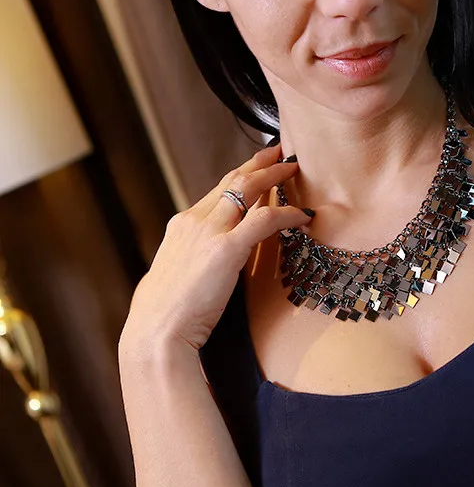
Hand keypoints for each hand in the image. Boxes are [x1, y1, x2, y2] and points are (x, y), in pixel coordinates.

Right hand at [119, 143, 311, 358]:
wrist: (156, 333)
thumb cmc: (166, 314)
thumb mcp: (177, 275)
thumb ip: (194, 259)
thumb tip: (207, 261)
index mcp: (181, 226)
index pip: (215, 192)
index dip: (239, 177)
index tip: (256, 167)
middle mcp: (193, 221)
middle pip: (231, 181)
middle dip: (258, 164)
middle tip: (279, 153)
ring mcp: (208, 232)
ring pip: (246, 189)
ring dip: (273, 175)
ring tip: (293, 168)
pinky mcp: (225, 249)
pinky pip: (265, 220)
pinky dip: (288, 214)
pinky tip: (304, 215)